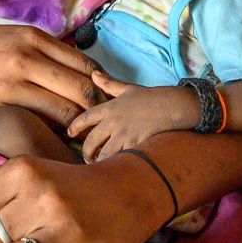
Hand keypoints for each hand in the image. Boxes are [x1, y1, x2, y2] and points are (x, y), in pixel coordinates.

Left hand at [65, 80, 197, 161]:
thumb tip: (94, 74)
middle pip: (92, 141)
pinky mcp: (135, 145)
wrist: (171, 106)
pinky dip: (116, 164)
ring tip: (99, 165)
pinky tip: (115, 167)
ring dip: (100, 161)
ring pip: (104, 154)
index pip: (86, 118)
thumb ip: (109, 84)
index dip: (75, 126)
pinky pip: (121, 158)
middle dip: (87, 152)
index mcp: (110, 108)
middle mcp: (114, 122)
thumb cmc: (150, 97)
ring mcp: (124, 135)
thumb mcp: (128, 88)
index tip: (70, 134)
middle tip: (87, 157)